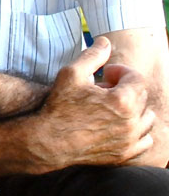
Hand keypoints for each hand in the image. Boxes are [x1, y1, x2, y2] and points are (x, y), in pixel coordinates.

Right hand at [29, 36, 155, 171]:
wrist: (48, 141)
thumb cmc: (58, 107)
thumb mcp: (71, 74)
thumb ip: (93, 56)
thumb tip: (105, 41)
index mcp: (122, 100)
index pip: (136, 78)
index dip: (121, 72)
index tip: (107, 74)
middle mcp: (131, 122)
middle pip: (141, 97)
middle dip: (125, 90)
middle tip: (103, 90)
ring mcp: (130, 140)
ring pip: (146, 119)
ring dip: (134, 110)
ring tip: (112, 108)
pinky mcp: (125, 154)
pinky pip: (145, 141)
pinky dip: (137, 132)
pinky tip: (119, 126)